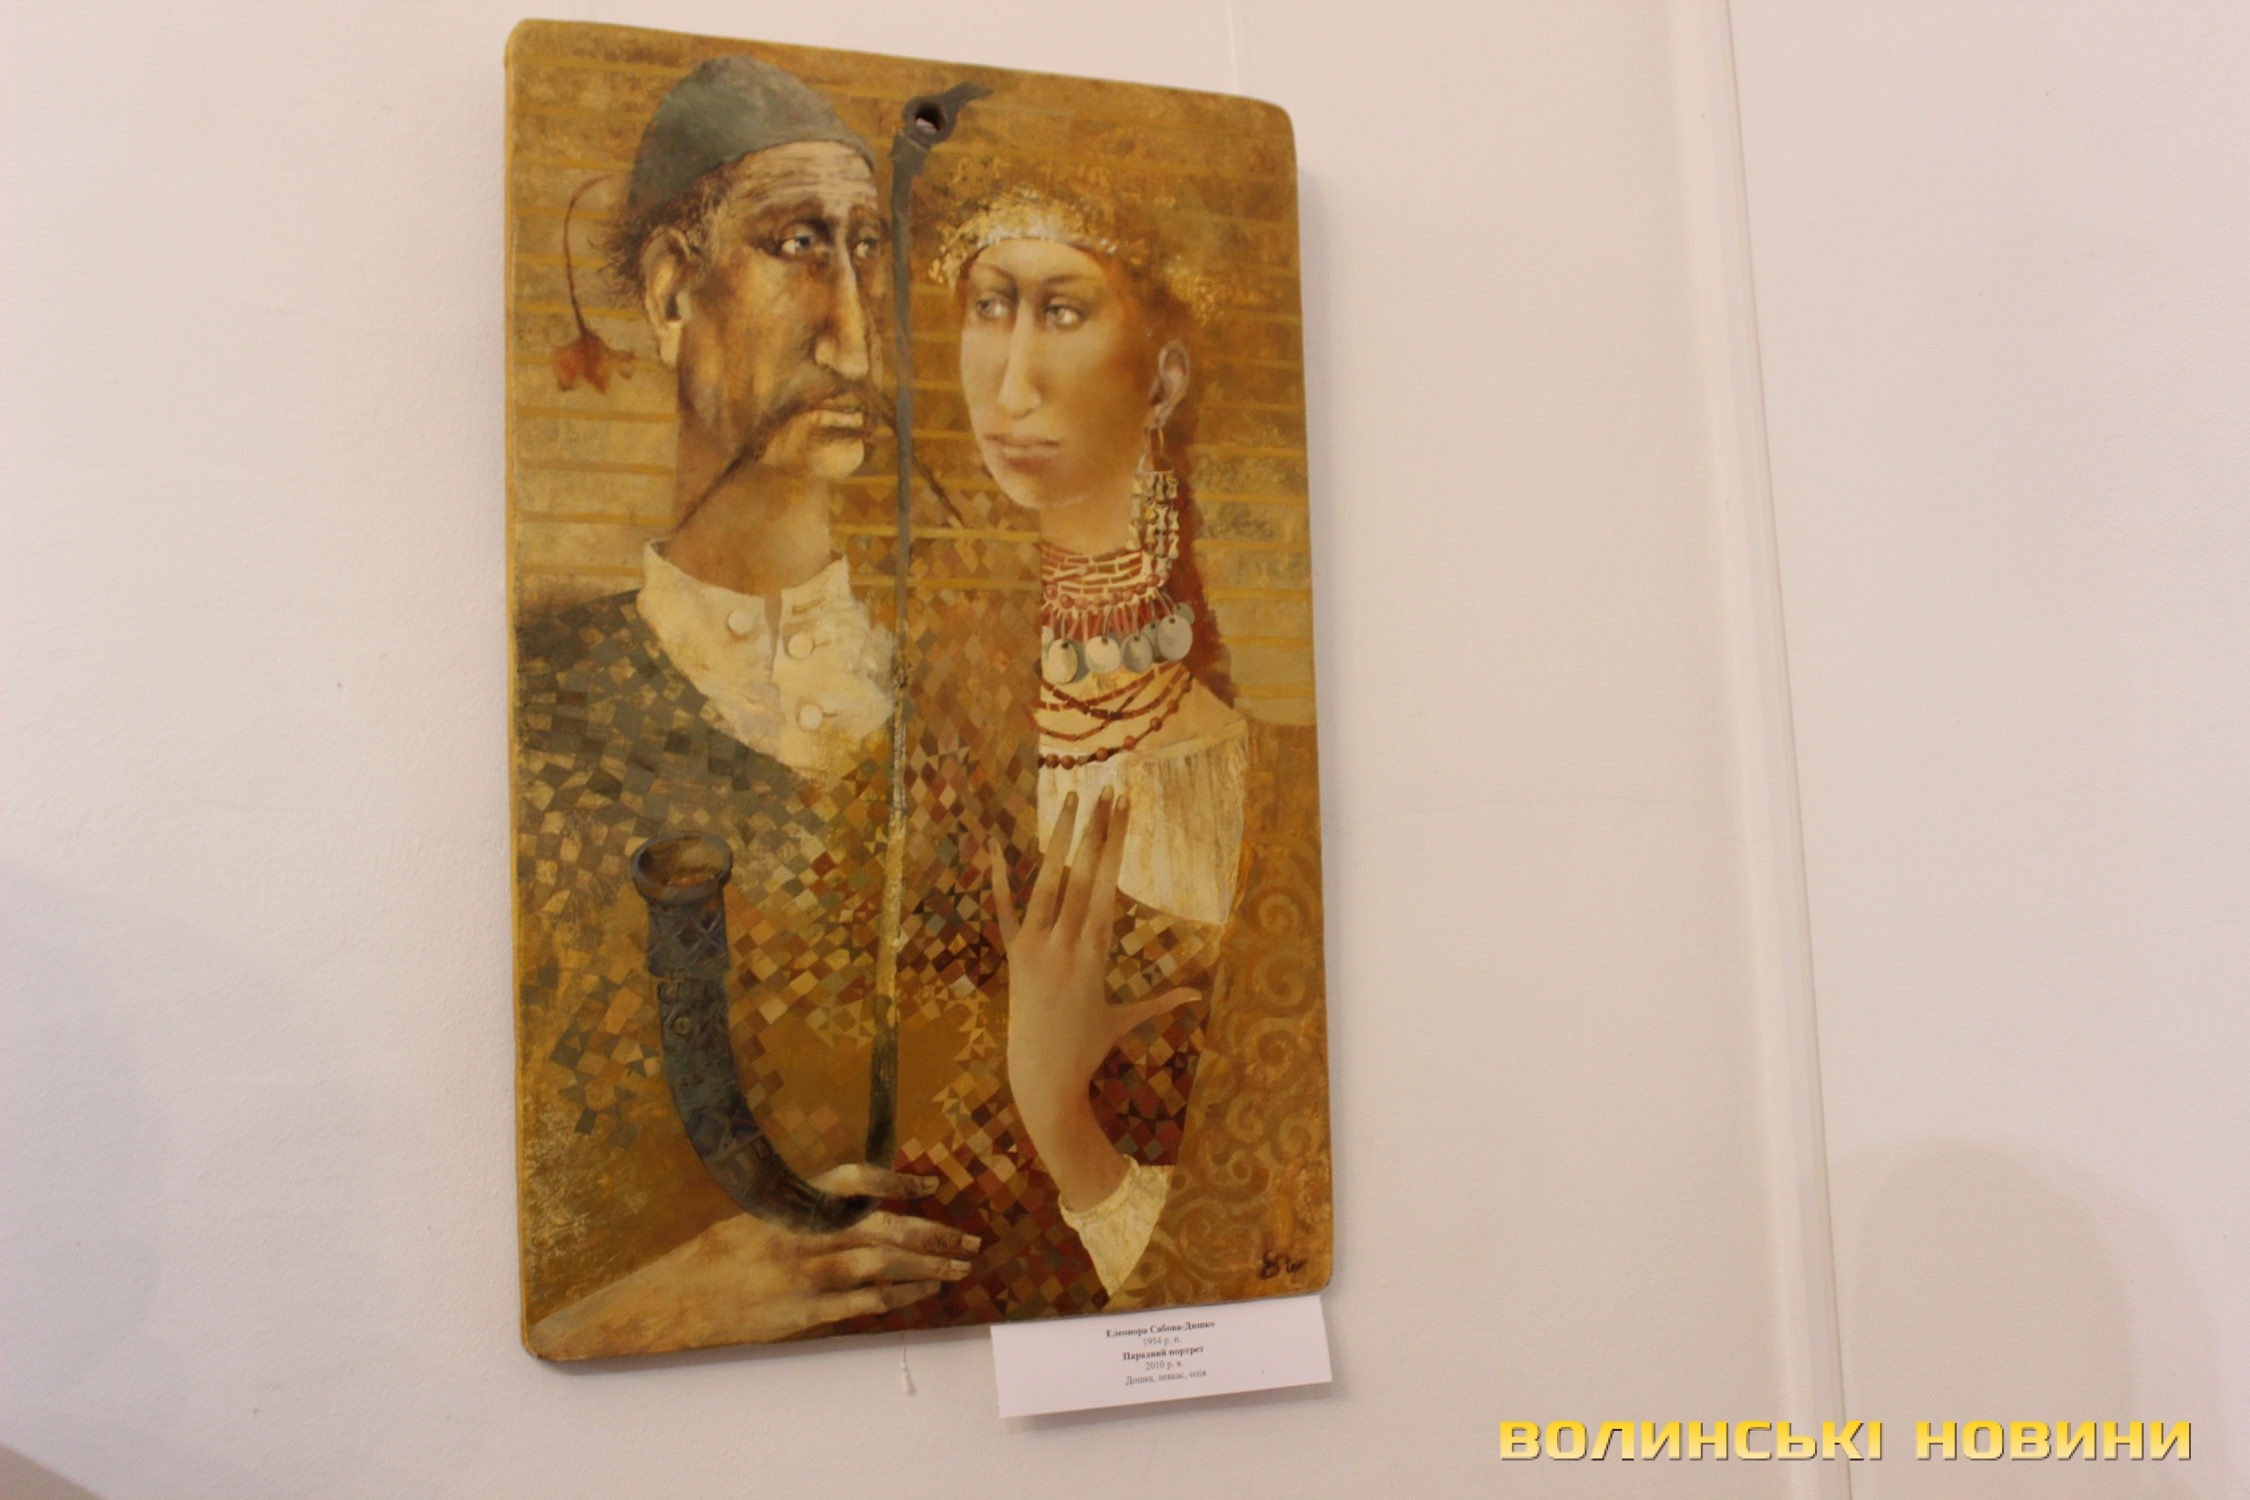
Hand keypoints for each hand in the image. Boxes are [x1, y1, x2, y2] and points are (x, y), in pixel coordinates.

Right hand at [529, 1165, 975, 1356]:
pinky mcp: (804, 1312)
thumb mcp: (757, 1217)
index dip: (895, 1180)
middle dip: (932, 1232)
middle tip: (968, 1240)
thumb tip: (848, 1208)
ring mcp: (807, 1274)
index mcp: (792, 1204)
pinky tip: (922, 1294)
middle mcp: (805, 1234)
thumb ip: (803, 1212)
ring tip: (959, 1268)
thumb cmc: (714, 1258)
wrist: (676, 1302)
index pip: (855, 1180)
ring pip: (883, 1263)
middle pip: (884, 1227)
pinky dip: (898, 1295)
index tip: (928, 1183)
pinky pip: (864, 1302)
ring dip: (927, 1265)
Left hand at [986, 790, 1196, 1207]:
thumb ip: (1160, 1001)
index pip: (1107, 886)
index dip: (1116, 845)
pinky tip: (996, 844)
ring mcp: (1033, 947)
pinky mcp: (1012, 956)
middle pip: (1081, 875)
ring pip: (1045, 883)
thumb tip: (1199, 993)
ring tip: (1070, 800)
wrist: (1040, 1077)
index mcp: (1093, 953)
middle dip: (1096, 830)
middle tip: (1107, 789)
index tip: (1126, 810)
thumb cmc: (1087, 1049)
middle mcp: (1062, 943)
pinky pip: (1003, 912)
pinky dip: (999, 879)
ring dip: (1058, 839)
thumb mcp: (1124, 1020)